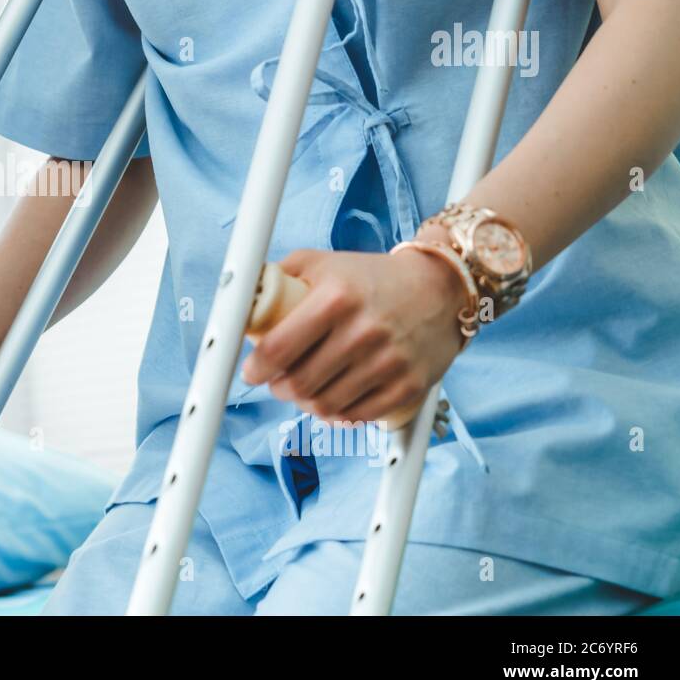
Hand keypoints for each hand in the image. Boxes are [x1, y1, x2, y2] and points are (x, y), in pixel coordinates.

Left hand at [241, 246, 466, 423]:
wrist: (440, 288)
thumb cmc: (371, 277)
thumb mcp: (323, 262)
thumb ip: (279, 276)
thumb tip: (239, 297)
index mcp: (336, 298)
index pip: (278, 348)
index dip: (256, 368)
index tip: (251, 372)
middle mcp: (363, 331)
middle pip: (299, 383)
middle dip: (279, 387)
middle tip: (277, 381)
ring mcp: (389, 362)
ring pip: (325, 405)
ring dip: (305, 403)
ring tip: (303, 390)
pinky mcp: (409, 386)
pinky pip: (358, 416)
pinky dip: (337, 415)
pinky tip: (331, 401)